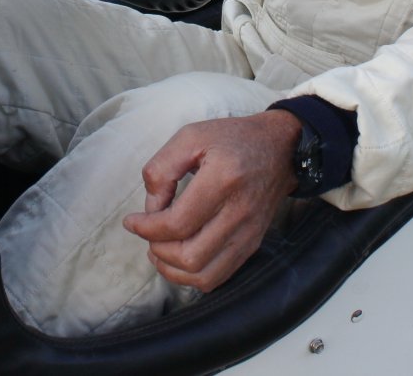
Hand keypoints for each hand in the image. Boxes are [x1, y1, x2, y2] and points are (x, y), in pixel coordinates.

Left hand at [120, 111, 300, 292]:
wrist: (281, 148)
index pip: (178, 223)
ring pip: (204, 275)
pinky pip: (218, 277)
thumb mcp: (191, 136)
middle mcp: (239, 212)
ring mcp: (249, 233)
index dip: (147, 228)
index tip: (131, 221)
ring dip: (172, 269)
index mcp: (223, 179)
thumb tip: (150, 209)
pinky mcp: (252, 244)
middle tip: (147, 232)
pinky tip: (178, 258)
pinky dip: (192, 276)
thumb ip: (162, 169)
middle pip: (190, 256)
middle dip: (158, 250)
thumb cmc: (233, 139)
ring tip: (158, 249)